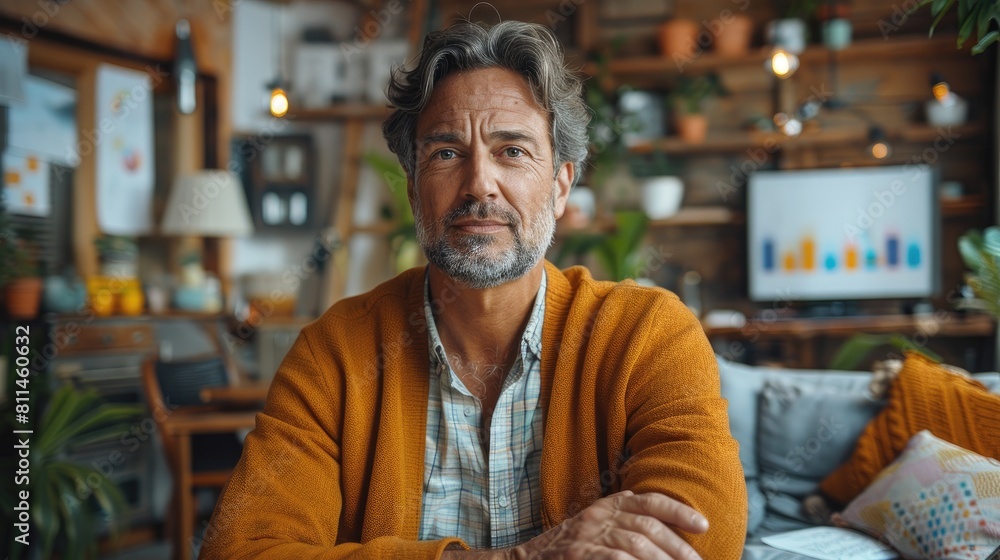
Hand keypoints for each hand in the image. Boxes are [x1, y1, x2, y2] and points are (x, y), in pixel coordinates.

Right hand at [512, 490, 707, 559]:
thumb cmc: (568, 551)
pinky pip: (615, 559)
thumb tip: (671, 540)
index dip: (678, 511)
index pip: (648, 501)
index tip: (703, 525)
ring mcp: (586, 537)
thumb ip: (626, 526)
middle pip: (648, 527)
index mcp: (606, 506)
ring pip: (636, 544)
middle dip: (678, 548)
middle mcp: (598, 517)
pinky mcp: (578, 555)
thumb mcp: (596, 529)